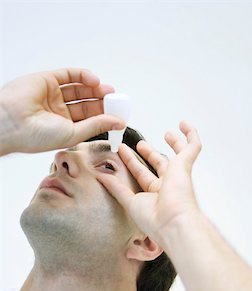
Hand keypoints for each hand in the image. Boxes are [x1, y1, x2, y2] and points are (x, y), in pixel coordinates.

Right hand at [0, 67, 124, 154]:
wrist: (13, 123)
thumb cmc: (37, 136)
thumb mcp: (73, 133)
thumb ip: (96, 125)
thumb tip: (118, 122)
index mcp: (65, 128)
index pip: (89, 119)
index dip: (104, 116)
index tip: (118, 115)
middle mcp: (59, 111)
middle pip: (87, 103)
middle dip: (102, 101)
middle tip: (115, 101)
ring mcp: (53, 95)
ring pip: (80, 88)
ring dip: (95, 88)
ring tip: (108, 91)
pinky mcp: (47, 80)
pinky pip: (69, 75)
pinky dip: (83, 76)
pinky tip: (94, 81)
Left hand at [97, 120, 202, 247]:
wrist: (173, 222)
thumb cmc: (154, 219)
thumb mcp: (129, 202)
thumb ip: (116, 188)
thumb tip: (100, 176)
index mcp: (154, 195)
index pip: (142, 175)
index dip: (131, 163)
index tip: (120, 152)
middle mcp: (167, 185)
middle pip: (158, 164)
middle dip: (149, 153)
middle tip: (139, 143)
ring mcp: (177, 175)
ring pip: (178, 155)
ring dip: (172, 144)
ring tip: (167, 133)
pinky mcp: (185, 165)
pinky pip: (193, 147)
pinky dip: (190, 135)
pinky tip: (184, 124)